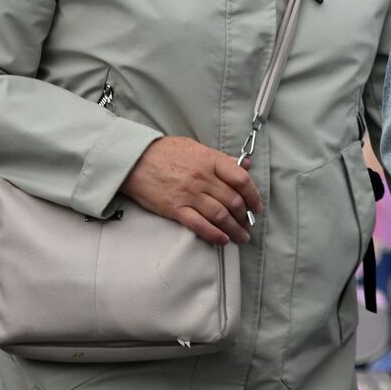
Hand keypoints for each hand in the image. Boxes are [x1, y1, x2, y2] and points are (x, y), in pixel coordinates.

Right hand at [119, 136, 262, 245]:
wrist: (133, 159)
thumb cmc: (166, 152)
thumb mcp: (197, 148)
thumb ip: (221, 159)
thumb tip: (245, 165)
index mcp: (211, 160)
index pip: (241, 179)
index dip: (253, 195)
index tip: (257, 206)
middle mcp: (203, 178)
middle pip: (233, 200)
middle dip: (245, 216)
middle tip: (249, 225)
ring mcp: (189, 194)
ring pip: (220, 215)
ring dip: (234, 229)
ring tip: (242, 237)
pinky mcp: (175, 208)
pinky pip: (199, 224)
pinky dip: (214, 234)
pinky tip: (223, 240)